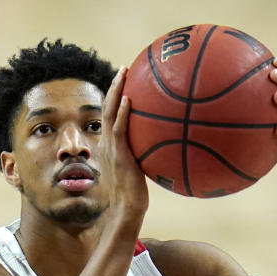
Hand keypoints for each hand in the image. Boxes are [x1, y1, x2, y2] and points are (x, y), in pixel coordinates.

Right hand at [101, 66, 148, 221]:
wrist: (128, 206)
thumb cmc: (136, 193)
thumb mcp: (142, 168)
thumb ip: (149, 153)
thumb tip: (169, 144)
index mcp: (112, 144)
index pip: (112, 115)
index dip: (116, 96)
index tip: (126, 80)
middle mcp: (108, 142)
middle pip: (107, 106)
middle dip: (116, 85)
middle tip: (124, 68)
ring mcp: (111, 147)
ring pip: (109, 112)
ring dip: (116, 90)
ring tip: (123, 73)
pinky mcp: (119, 154)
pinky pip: (118, 129)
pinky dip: (121, 113)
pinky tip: (128, 99)